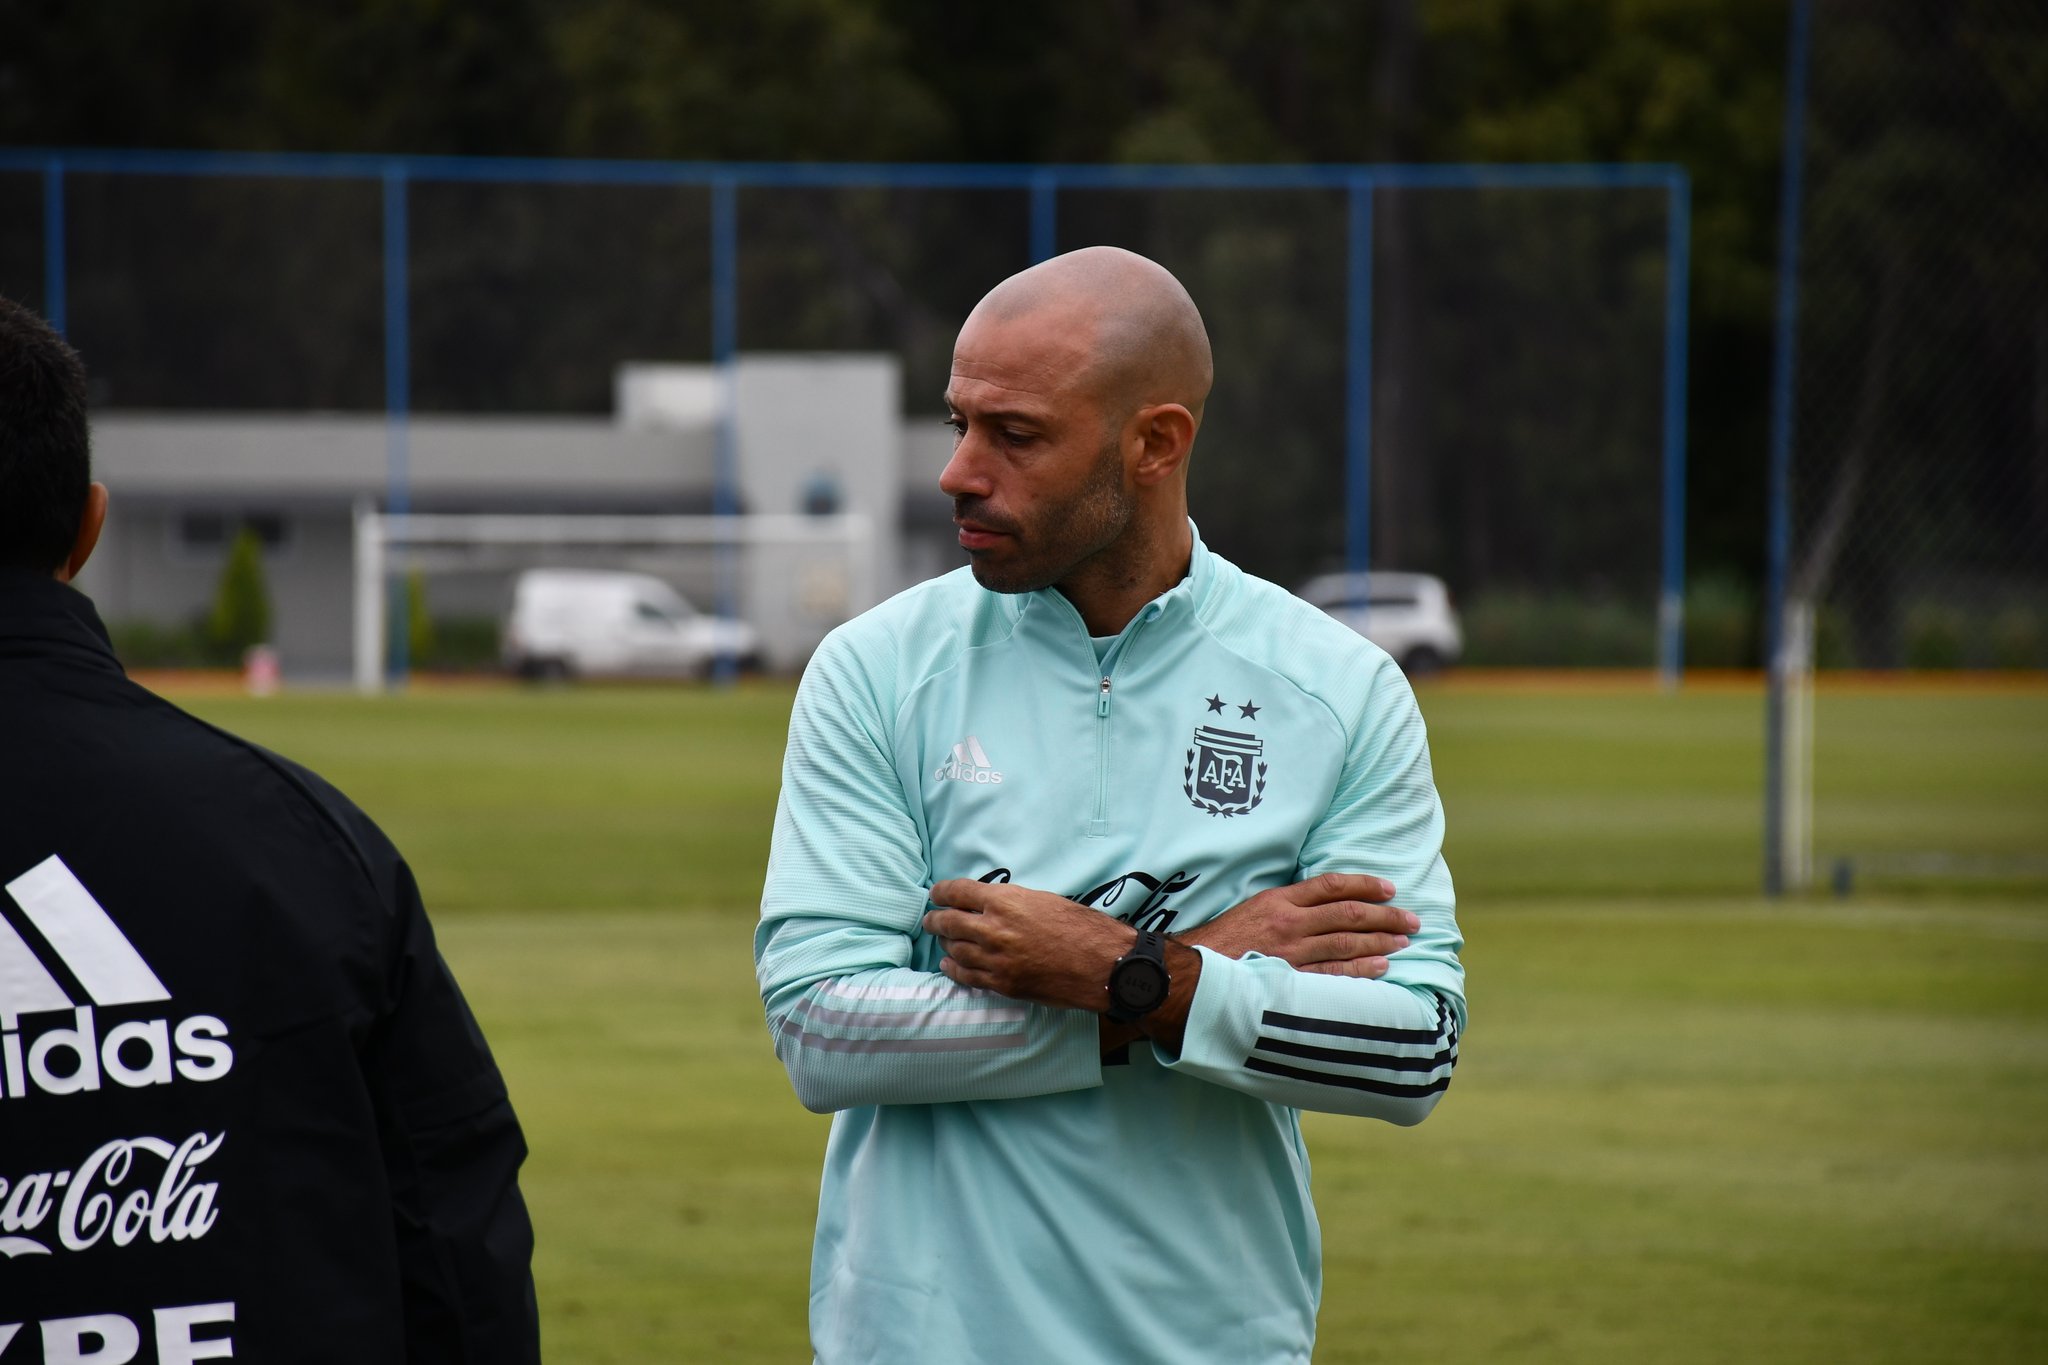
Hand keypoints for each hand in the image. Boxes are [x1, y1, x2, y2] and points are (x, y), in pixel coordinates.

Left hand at [923, 879, 1134, 1010]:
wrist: (1102, 965)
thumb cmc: (1081, 928)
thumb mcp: (1044, 900)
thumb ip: (1012, 902)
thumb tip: (988, 905)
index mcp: (1006, 901)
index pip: (958, 892)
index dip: (941, 892)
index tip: (936, 894)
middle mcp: (994, 929)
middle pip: (949, 922)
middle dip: (935, 920)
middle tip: (930, 919)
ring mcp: (996, 959)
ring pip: (954, 949)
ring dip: (945, 943)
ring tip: (941, 939)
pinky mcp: (1002, 984)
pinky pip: (966, 976)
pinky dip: (953, 968)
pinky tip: (948, 963)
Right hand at [1176, 873, 1416, 977]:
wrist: (1191, 971)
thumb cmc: (1219, 940)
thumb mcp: (1251, 909)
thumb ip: (1286, 905)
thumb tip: (1324, 906)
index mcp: (1278, 899)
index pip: (1330, 885)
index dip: (1364, 885)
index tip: (1388, 889)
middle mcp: (1288, 923)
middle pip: (1347, 914)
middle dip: (1385, 916)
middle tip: (1411, 920)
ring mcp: (1290, 953)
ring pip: (1346, 943)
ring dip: (1380, 941)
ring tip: (1403, 941)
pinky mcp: (1289, 980)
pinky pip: (1333, 974)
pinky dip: (1360, 969)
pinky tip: (1381, 967)